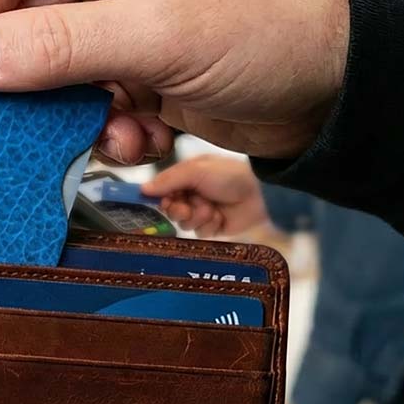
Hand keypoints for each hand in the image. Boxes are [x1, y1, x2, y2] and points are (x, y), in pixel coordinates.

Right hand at [0, 0, 348, 164]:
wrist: (340, 86)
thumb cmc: (277, 25)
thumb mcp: (161, 33)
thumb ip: (58, 46)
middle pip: (20, 15)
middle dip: (27, 73)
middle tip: (19, 115)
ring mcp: (117, 13)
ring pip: (47, 65)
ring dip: (67, 108)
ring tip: (106, 127)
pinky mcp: (128, 59)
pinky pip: (79, 94)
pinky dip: (98, 125)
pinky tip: (136, 134)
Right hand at [142, 156, 268, 237]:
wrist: (260, 193)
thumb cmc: (228, 175)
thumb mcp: (195, 170)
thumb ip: (168, 180)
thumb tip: (143, 189)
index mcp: (185, 178)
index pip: (161, 191)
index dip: (158, 198)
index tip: (157, 202)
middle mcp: (191, 195)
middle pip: (169, 210)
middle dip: (179, 209)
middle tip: (188, 206)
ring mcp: (201, 212)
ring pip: (183, 223)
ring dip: (197, 217)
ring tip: (211, 209)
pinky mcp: (213, 228)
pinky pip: (199, 233)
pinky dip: (209, 225)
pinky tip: (220, 217)